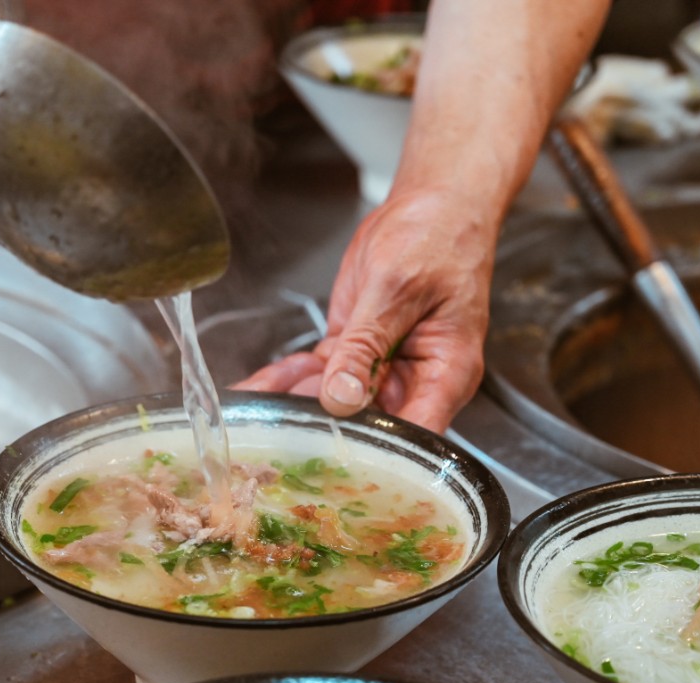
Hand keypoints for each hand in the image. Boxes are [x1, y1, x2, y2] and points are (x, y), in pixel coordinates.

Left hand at [235, 184, 496, 432]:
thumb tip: (342, 398)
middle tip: (275, 435)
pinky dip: (292, 378)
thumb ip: (367, 345)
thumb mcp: (397, 289)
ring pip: (336, 402)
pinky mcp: (359, 351)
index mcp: (445, 375)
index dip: (376, 456)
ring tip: (253, 411)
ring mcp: (386, 369)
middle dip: (321, 431)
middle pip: (370, 428)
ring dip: (296, 404)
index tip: (331, 460)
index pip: (415, 438)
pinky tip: (261, 386)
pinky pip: (323, 375)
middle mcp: (416, 381)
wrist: (431, 206)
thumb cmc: (438, 238)